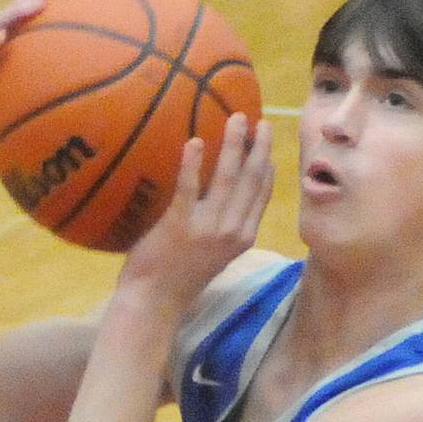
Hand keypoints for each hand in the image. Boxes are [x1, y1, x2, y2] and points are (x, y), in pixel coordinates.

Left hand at [119, 112, 275, 309]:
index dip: (267, 164)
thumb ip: (225, 229)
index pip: (263, 194)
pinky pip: (189, 188)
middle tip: (259, 120)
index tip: (266, 141)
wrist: (155, 302)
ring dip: (233, 144)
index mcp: (244, 238)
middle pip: (251, 180)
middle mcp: (233, 231)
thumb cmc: (180, 279)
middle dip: (258, 147)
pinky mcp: (179, 225)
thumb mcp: (215, 255)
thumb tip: (223, 197)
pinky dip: (192, 163)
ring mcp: (207, 228)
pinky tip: (195, 141)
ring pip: (227, 178)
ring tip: (236, 118)